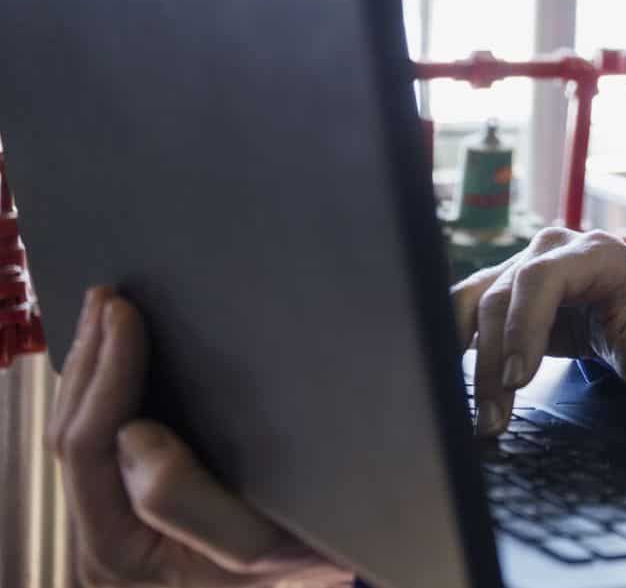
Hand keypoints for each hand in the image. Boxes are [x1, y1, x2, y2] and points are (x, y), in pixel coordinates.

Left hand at [49, 288, 349, 586]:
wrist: (322, 567)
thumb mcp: (256, 541)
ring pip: (79, 432)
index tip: (126, 315)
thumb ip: (186, 502)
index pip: (90, 450)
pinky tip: (120, 350)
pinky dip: (108, 385)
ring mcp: (110, 521)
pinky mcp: (129, 502)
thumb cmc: (299, 555)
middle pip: (72, 435)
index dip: (106, 376)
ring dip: (93, 366)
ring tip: (106, 309)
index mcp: (119, 552)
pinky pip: (103, 437)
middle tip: (109, 297)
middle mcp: (98, 541)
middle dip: (91, 360)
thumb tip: (134, 434)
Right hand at [452, 228, 625, 436]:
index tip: (516, 378)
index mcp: (593, 252)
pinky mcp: (497, 284)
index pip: (542, 279)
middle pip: (502, 298)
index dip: (523, 326)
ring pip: (475, 304)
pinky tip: (449, 380)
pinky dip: (451, 342)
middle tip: (494, 416)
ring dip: (467, 359)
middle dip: (493, 362)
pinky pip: (463, 308)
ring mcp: (518, 263)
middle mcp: (548, 250)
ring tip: (477, 411)